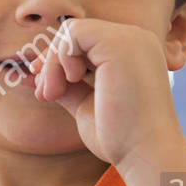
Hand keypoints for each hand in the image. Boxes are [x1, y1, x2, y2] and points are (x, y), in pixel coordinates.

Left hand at [32, 18, 185, 166]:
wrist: (145, 153)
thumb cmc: (120, 138)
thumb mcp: (86, 105)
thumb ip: (69, 86)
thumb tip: (39, 75)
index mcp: (133, 53)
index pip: (85, 43)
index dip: (58, 61)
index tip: (45, 89)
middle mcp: (135, 40)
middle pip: (76, 34)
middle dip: (50, 62)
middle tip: (44, 93)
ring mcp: (130, 38)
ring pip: (71, 31)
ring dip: (52, 63)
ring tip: (52, 94)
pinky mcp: (119, 43)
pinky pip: (73, 33)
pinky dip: (60, 58)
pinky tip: (70, 82)